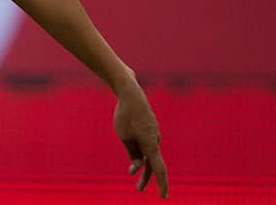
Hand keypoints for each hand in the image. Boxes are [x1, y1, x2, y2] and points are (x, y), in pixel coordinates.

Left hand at [113, 82, 167, 197]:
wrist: (130, 93)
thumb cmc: (125, 116)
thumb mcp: (124, 137)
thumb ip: (132, 153)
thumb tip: (139, 166)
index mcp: (151, 145)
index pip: (159, 170)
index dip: (161, 184)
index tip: (163, 197)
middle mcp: (156, 140)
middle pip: (152, 164)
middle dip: (146, 177)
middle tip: (137, 189)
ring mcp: (154, 133)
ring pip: (148, 153)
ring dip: (140, 163)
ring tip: (131, 171)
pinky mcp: (150, 128)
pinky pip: (146, 143)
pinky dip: (139, 150)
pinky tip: (132, 144)